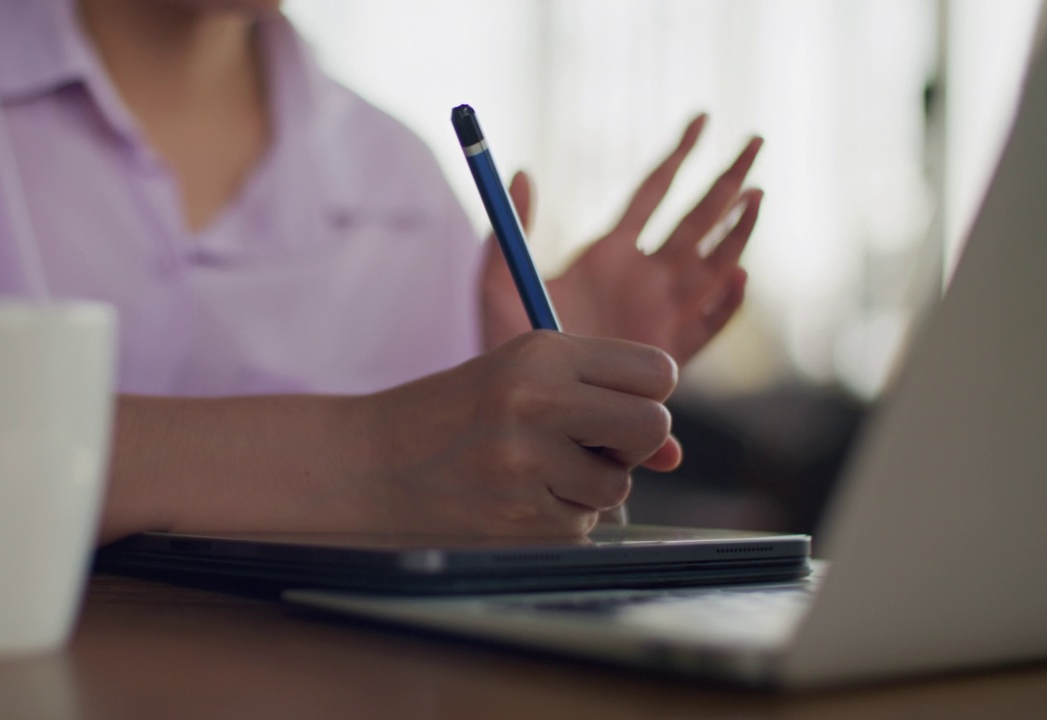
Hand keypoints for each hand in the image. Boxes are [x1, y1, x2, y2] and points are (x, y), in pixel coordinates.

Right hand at [363, 331, 679, 535]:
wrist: (373, 463)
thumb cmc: (456, 415)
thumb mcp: (522, 380)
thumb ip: (601, 402)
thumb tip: (673, 455)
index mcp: (541, 353)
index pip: (656, 370)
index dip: (649, 394)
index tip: (620, 406)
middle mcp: (537, 400)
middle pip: (652, 426)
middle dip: (634, 444)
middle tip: (593, 444)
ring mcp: (527, 462)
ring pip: (618, 485)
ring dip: (590, 486)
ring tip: (534, 470)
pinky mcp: (520, 516)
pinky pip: (583, 523)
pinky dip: (558, 518)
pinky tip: (513, 498)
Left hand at [481, 115, 763, 364]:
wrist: (521, 404)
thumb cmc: (505, 341)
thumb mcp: (498, 279)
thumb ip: (511, 227)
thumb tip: (521, 170)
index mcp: (608, 254)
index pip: (652, 194)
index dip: (678, 156)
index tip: (701, 119)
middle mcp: (642, 279)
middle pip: (696, 221)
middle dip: (726, 182)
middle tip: (755, 142)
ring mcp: (660, 315)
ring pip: (713, 265)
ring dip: (735, 231)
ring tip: (755, 197)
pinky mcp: (670, 355)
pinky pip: (709, 325)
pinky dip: (727, 302)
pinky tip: (738, 276)